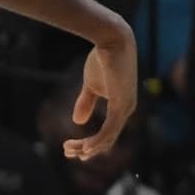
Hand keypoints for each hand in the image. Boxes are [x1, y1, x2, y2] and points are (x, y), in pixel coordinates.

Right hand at [64, 29, 137, 158]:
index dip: (90, 144)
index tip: (71, 148)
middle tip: (67, 153)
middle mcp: (127, 110)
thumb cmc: (102, 60)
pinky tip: (87, 148)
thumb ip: (86, 103)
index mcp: (121, 106)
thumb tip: (78, 122)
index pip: (107, 133)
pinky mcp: (121, 104)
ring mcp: (126, 108)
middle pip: (107, 140)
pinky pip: (110, 129)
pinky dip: (98, 140)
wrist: (110, 41)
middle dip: (86, 149)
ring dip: (88, 147)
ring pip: (108, 138)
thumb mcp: (91, 85)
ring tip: (70, 150)